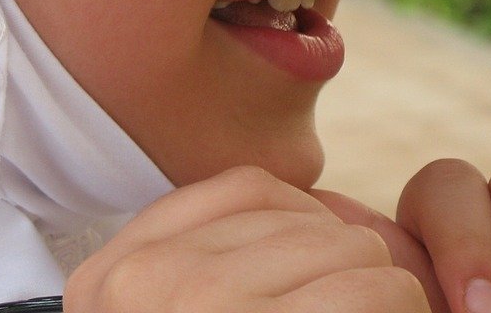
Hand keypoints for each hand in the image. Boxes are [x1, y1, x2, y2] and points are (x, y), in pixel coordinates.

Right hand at [64, 165, 430, 312]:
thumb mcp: (183, 298)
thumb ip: (222, 254)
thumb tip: (316, 211)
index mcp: (110, 275)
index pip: (244, 189)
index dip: (304, 229)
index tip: (312, 284)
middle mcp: (143, 283)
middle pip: (307, 222)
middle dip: (346, 276)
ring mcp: (198, 303)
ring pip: (356, 253)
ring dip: (381, 302)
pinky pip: (377, 288)